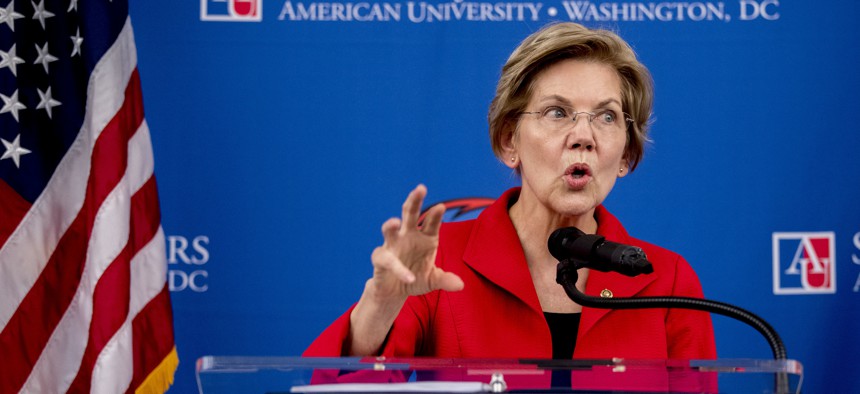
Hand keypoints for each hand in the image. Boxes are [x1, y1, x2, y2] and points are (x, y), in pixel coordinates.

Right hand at [367, 184, 464, 302]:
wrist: (395, 292)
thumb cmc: (416, 279)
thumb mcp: (433, 281)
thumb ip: (445, 280)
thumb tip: (460, 285)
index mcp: (425, 237)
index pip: (432, 222)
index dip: (435, 215)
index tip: (440, 207)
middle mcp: (408, 236)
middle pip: (410, 214)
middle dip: (414, 201)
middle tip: (420, 188)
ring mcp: (393, 245)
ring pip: (389, 229)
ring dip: (390, 224)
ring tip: (394, 221)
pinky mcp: (381, 259)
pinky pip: (387, 260)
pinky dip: (398, 268)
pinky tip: (409, 277)